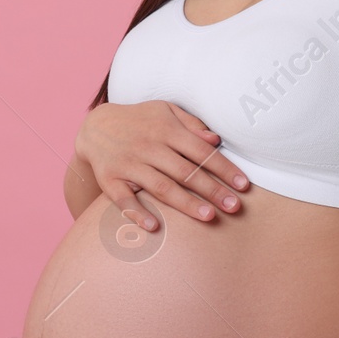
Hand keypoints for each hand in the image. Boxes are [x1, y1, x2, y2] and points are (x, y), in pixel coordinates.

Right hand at [75, 101, 249, 230]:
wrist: (95, 126)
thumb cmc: (140, 120)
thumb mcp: (165, 111)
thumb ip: (191, 124)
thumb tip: (216, 140)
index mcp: (166, 129)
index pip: (201, 151)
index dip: (224, 169)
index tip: (243, 186)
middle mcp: (148, 146)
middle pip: (185, 172)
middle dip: (212, 190)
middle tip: (234, 207)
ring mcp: (128, 164)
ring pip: (161, 187)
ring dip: (186, 203)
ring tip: (209, 217)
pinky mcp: (110, 179)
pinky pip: (124, 199)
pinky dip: (137, 213)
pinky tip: (154, 226)